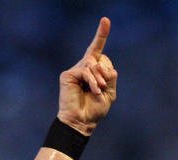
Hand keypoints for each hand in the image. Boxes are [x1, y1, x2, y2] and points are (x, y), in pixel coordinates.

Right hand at [57, 17, 116, 135]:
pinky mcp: (68, 75)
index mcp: (94, 71)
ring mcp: (75, 70)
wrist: (81, 122)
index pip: (99, 50)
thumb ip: (110, 78)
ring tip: (98, 90)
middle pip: (99, 57)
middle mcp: (84, 67)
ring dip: (99, 78)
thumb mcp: (109, 94)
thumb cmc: (94, 110)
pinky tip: (93, 90)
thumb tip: (104, 65)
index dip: (101, 34)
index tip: (105, 20)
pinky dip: (92, 81)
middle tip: (103, 86)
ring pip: (93, 64)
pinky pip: (85, 71)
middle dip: (105, 71)